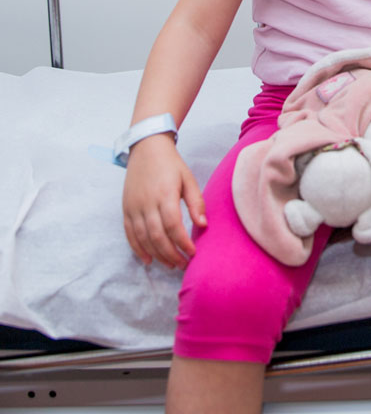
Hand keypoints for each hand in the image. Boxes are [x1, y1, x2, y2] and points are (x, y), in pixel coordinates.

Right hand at [121, 135, 206, 267]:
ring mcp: (133, 207)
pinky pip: (129, 234)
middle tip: (184, 265)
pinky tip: (148, 260)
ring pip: (142, 238)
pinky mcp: (125, 209)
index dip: (182, 242)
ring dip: (156, 254)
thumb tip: (203, 225)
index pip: (173, 226)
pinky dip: (138, 249)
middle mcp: (146, 203)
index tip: (193, 253)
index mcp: (164, 195)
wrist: (146, 148)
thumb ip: (196, 202)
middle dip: (171, 254)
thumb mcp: (188, 179)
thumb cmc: (171, 165)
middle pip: (156, 236)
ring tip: (171, 264)